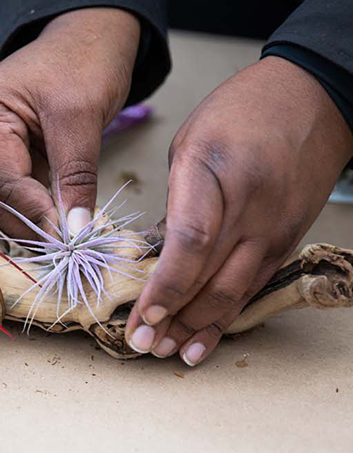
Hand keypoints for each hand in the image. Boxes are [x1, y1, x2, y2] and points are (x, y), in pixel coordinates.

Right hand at [0, 8, 139, 238]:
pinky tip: (62, 225)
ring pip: (4, 200)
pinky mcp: (9, 154)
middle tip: (64, 251)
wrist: (91, 35)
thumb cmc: (84, 60)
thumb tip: (77, 231)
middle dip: (28, 225)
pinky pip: (20, 191)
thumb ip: (76, 176)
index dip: (35, 213)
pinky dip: (40, 209)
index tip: (69, 239)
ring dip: (33, 222)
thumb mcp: (81, 117)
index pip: (3, 180)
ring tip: (65, 243)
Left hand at [125, 56, 352, 364]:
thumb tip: (157, 252)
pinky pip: (252, 287)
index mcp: (214, 173)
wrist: (312, 100)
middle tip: (141, 345)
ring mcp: (273, 229)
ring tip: (166, 352)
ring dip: (196, 328)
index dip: (166, 285)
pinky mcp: (286, 240)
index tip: (142, 314)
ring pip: (233, 293)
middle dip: (172, 319)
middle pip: (210, 278)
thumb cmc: (239, 113)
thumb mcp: (188, 144)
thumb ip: (175, 201)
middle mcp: (250, 208)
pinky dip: (226, 317)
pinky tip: (204, 339)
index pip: (191, 242)